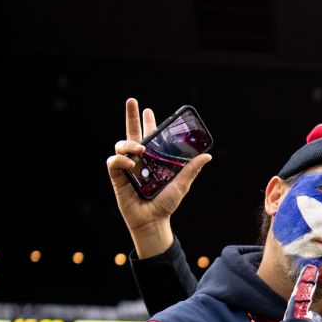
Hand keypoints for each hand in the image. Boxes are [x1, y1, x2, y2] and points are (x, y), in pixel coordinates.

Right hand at [106, 98, 211, 257]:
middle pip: (132, 133)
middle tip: (132, 101)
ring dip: (130, 142)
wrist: (153, 221)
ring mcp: (127, 167)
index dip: (147, 122)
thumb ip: (191, 169)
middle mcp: (139, 159)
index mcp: (153, 158)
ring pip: (122, 144)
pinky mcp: (118, 177)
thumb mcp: (181, 184)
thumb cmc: (166, 203)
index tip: (148, 110)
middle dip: (131, 116)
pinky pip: (114, 161)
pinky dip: (121, 160)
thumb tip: (207, 156)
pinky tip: (131, 164)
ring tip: (141, 148)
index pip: (150, 136)